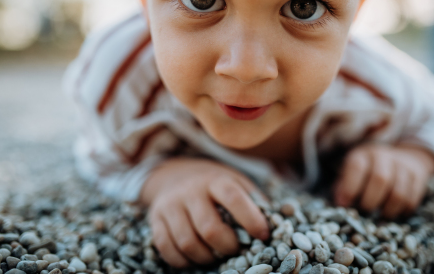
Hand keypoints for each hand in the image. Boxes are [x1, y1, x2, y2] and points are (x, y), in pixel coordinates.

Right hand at [140, 157, 269, 267]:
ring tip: (215, 255)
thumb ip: (253, 200)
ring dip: (206, 257)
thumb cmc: (213, 184)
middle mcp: (191, 191)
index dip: (250, 218)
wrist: (173, 174)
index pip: (233, 198)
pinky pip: (166, 248)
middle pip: (209, 228)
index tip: (263, 235)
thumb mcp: (235, 181)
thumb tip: (277, 222)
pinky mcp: (155, 219)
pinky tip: (195, 257)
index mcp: (215, 180)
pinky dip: (182, 260)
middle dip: (227, 246)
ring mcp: (170, 205)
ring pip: (187, 242)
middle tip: (235, 249)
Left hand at [333, 143, 433, 218]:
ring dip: (388, 210)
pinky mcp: (418, 176)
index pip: (357, 167)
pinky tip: (394, 213)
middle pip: (381, 179)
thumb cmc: (368, 172)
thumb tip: (341, 205)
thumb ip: (343, 188)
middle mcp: (383, 156)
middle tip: (364, 213)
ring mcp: (403, 165)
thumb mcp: (352, 174)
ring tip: (380, 217)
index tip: (344, 205)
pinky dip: (402, 211)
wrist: (402, 157)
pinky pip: (412, 199)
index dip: (349, 188)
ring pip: (399, 192)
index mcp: (363, 154)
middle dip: (370, 201)